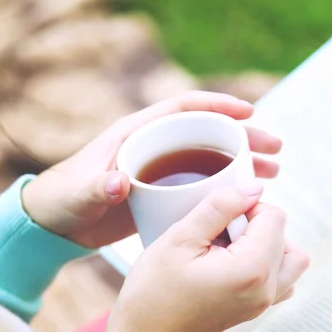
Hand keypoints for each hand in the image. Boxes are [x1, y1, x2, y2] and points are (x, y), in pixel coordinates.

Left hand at [22, 91, 282, 247]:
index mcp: (137, 134)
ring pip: (212, 159)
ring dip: (243, 163)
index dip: (218, 105)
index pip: (183, 108)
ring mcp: (163, 170)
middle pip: (208, 133)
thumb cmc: (63, 200)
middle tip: (276, 149)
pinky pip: (204, 185)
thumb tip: (121, 183)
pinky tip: (247, 199)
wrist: (56, 225)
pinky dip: (227, 189)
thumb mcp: (78, 193)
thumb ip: (97, 187)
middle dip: (244, 137)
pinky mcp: (165, 193)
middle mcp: (155, 147)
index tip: (249, 111)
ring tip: (274, 172)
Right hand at [98, 184, 309, 331]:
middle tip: (222, 230)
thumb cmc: (154, 291)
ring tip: (232, 246)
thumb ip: (220, 206)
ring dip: (269, 243)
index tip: (218, 217)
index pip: (275, 217)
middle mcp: (266, 290)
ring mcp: (264, 304)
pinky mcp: (256, 310)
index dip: (247, 206)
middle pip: (286, 236)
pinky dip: (268, 264)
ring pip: (291, 260)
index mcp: (251, 270)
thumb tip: (254, 187)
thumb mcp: (180, 237)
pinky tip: (235, 262)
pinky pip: (282, 280)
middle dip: (257, 223)